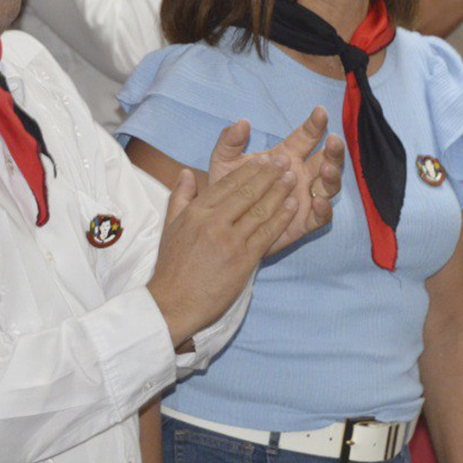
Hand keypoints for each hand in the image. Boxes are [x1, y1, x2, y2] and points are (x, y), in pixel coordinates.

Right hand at [148, 137, 297, 346]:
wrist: (173, 304)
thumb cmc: (172, 267)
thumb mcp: (170, 227)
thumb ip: (180, 197)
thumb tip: (185, 172)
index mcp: (196, 212)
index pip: (227, 184)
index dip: (249, 170)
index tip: (263, 159)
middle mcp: (213, 222)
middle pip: (247, 192)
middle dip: (268, 174)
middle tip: (284, 161)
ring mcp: (229, 241)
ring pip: (260, 209)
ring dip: (279, 191)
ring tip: (293, 178)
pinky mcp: (244, 260)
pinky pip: (267, 233)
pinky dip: (282, 217)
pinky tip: (293, 206)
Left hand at [208, 107, 343, 253]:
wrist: (222, 224)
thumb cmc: (227, 188)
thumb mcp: (224, 162)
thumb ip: (230, 142)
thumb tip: (241, 121)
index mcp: (287, 156)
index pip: (307, 136)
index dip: (315, 124)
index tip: (319, 111)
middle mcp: (302, 175)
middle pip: (326, 159)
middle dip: (334, 150)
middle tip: (334, 140)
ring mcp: (305, 198)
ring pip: (329, 186)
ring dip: (332, 176)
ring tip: (327, 168)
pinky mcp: (304, 222)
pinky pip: (321, 216)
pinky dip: (324, 209)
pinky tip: (319, 201)